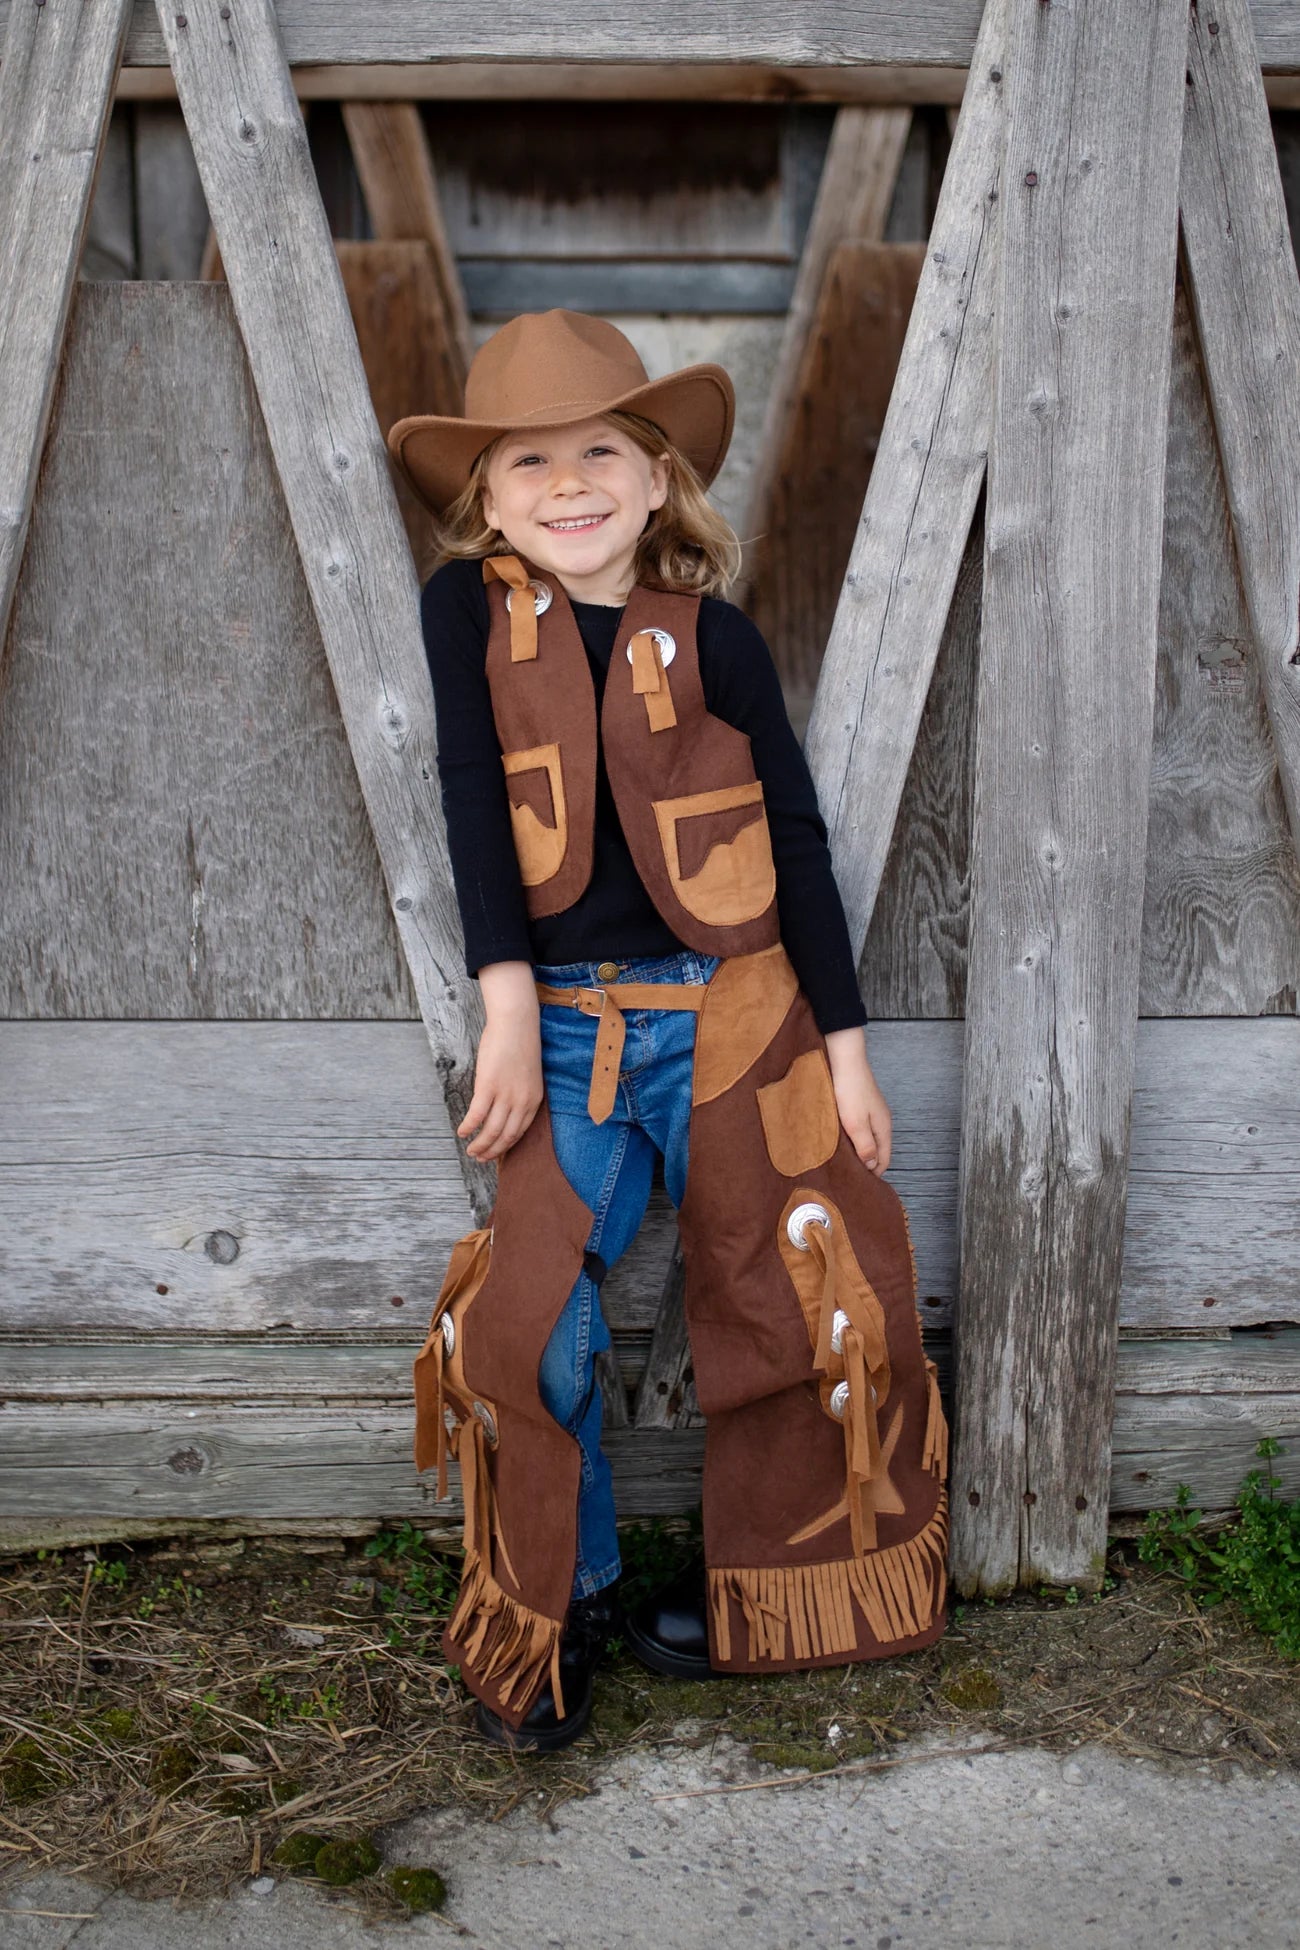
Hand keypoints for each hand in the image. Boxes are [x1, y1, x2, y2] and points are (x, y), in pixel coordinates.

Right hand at [459, 962, 544, 1162]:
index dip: (505, 1147)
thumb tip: (504, 1108)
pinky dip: (468, 1127)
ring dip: (480, 1145)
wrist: (516, 1023)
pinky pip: (476, 1115)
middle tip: (480, 1158)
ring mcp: (505, 1095)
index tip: (495, 1153)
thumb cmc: (520, 1045)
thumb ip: (519, 1094)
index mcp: (534, 1100)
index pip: (519, 1133)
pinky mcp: (488, 1086)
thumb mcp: (527, 1075)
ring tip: (470, 1150)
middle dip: (492, 1151)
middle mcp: (522, 1102)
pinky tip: (461, 1131)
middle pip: (506, 1137)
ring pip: (491, 1131)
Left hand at [823, 1026, 891, 1173]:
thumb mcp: (856, 1123)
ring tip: (843, 1161)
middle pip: (877, 1150)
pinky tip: (840, 1140)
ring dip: (858, 1150)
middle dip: (866, 1164)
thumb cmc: (850, 1089)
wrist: (845, 1059)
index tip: (859, 1183)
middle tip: (848, 1175)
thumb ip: (865, 1146)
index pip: (884, 1159)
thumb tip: (871, 1166)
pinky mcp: (860, 1105)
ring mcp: (871, 1112)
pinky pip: (860, 1128)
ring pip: (868, 1138)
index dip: (873, 1173)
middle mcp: (881, 1121)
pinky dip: (853, 1137)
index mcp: (883, 1128)